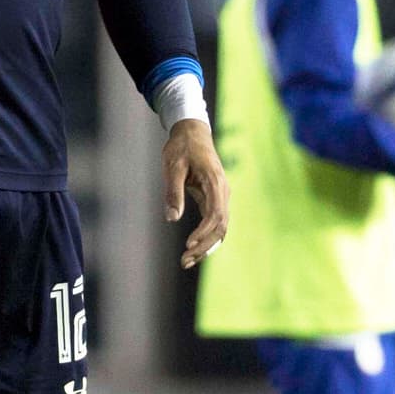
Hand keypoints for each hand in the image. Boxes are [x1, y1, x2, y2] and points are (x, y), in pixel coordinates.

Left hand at [162, 119, 228, 270]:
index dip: (203, 233)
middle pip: (220, 227)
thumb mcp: (172, 166)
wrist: (192, 131)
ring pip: (220, 228)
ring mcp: (221, 196)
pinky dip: (206, 238)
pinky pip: (215, 222)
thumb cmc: (181, 147)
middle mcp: (223, 191)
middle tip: (184, 261)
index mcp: (215, 182)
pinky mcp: (215, 198)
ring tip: (186, 261)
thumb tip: (171, 218)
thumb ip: (173, 191)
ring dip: (205, 246)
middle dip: (204, 247)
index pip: (214, 215)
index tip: (188, 244)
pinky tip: (194, 250)